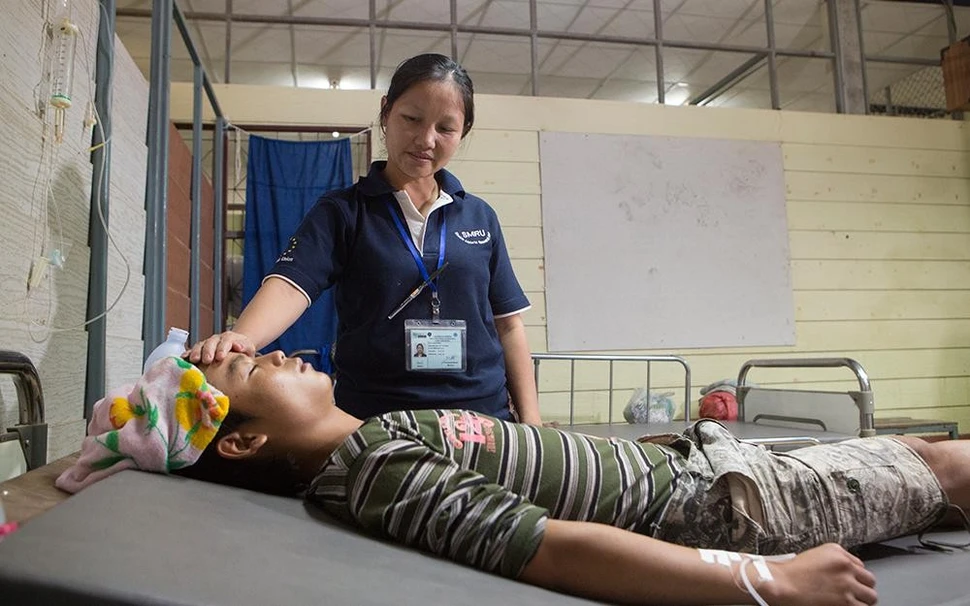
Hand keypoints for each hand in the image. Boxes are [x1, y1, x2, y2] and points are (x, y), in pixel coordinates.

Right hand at [185, 331, 255, 364]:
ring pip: (201, 345)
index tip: (221, 357)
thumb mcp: (249, 350)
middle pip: (211, 342)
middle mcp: (218, 339)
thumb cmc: (244, 352)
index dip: (222, 348)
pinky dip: (188, 353)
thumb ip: (246, 348)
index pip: (226, 341)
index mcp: (230, 338)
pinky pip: (193, 349)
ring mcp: (208, 343)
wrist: (237, 347)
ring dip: (197, 352)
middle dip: (208, 350)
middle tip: (207, 360)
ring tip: (194, 360)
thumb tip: (240, 346)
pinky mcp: (201, 348)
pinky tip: (184, 358)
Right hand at [759, 544, 875, 605]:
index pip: (860, 565)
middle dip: (862, 588)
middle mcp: (845, 566)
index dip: (854, 576)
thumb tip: (847, 573)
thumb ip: (834, 561)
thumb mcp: (814, 556)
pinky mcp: (846, 602)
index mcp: (837, 552)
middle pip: (870, 581)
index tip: (849, 582)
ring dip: (861, 600)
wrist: (781, 584)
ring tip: (849, 602)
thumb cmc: (790, 573)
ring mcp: (847, 585)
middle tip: (852, 594)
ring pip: (871, 597)